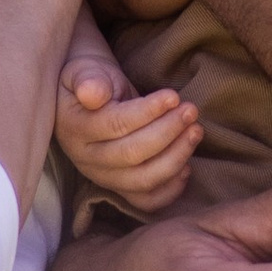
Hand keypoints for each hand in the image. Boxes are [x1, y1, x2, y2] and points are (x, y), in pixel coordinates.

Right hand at [55, 28, 199, 214]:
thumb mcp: (84, 70)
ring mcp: (104, 178)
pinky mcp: (120, 188)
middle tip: (190, 111)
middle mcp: (87, 159)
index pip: (116, 125)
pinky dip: (170, 190)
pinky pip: (146, 201)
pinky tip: (188, 167)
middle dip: (168, 132)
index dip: (148, 112)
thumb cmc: (91, 79)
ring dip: (175, 157)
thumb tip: (92, 93)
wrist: (88, 97)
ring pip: (143, 180)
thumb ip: (88, 78)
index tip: (173, 96)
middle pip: (132, 155)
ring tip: (195, 130)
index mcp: (76, 128)